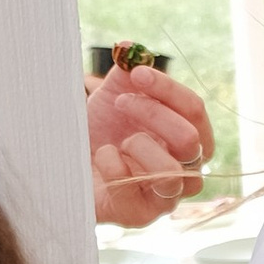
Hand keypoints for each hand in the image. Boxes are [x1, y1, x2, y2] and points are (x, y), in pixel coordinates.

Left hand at [89, 61, 212, 223]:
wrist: (67, 165)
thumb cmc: (100, 133)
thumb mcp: (112, 96)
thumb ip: (127, 73)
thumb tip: (131, 48)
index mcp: (188, 138)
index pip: (195, 111)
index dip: (168, 90)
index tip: (136, 74)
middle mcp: (185, 169)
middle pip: (190, 140)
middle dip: (152, 114)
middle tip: (120, 103)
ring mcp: (166, 196)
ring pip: (172, 172)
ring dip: (138, 144)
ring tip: (116, 139)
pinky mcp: (141, 215)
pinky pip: (137, 192)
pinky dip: (114, 167)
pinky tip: (101, 158)